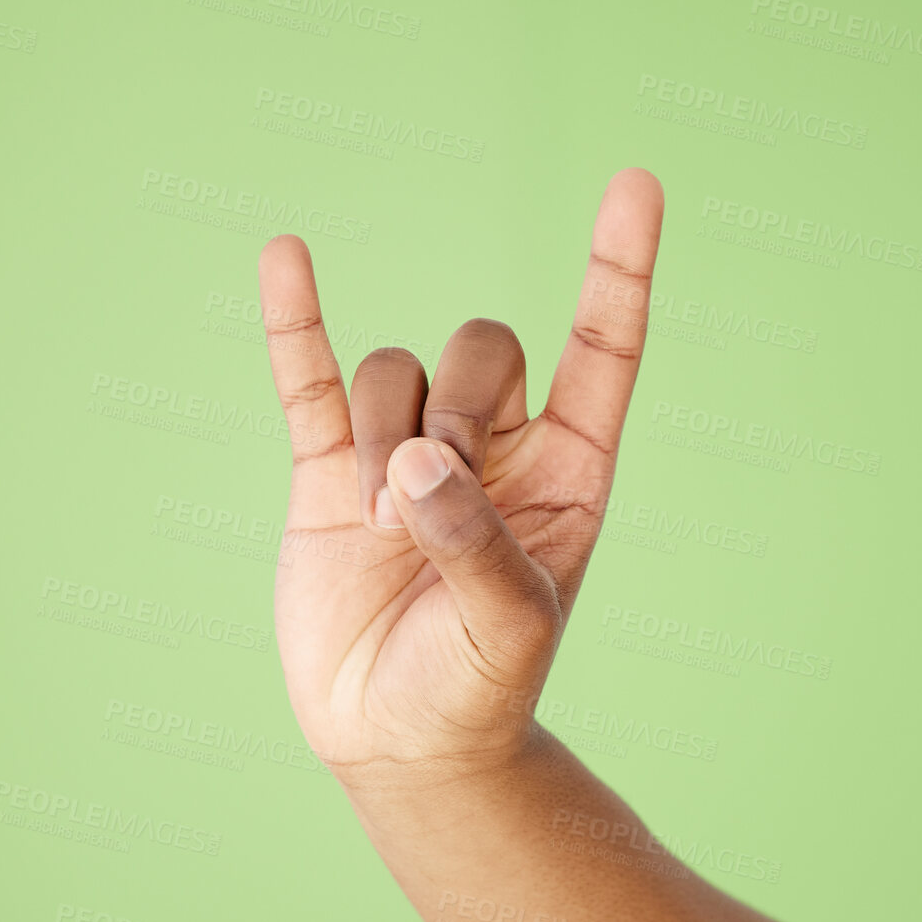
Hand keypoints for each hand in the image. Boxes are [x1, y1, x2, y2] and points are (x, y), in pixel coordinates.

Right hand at [257, 167, 663, 787]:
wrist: (398, 737)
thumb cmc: (478, 687)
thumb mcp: (510, 626)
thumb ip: (477, 542)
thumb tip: (418, 461)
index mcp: (568, 473)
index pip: (603, 349)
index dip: (617, 269)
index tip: (633, 184)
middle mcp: (493, 449)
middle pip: (482, 348)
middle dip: (458, 409)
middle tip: (434, 499)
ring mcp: (407, 454)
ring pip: (398, 372)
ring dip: (385, 436)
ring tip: (384, 527)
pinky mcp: (328, 473)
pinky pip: (311, 380)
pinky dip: (297, 323)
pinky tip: (287, 256)